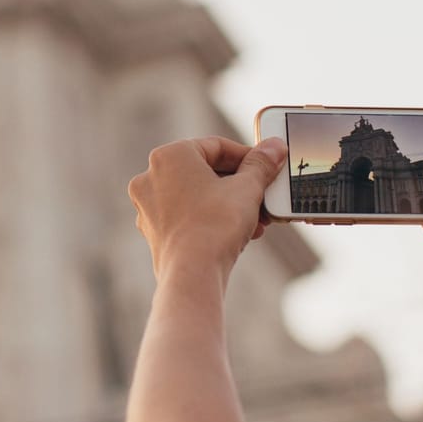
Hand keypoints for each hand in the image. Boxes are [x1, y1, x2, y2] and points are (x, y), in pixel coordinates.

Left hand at [128, 137, 286, 281]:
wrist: (193, 275)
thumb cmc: (216, 225)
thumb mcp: (247, 188)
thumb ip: (261, 164)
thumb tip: (274, 147)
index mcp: (170, 156)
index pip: (217, 146)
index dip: (248, 156)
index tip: (267, 166)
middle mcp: (151, 176)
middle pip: (206, 172)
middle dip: (240, 186)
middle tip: (264, 196)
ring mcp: (148, 205)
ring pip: (197, 195)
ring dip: (229, 204)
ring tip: (256, 220)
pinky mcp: (153, 231)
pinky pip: (187, 215)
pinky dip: (211, 219)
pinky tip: (238, 234)